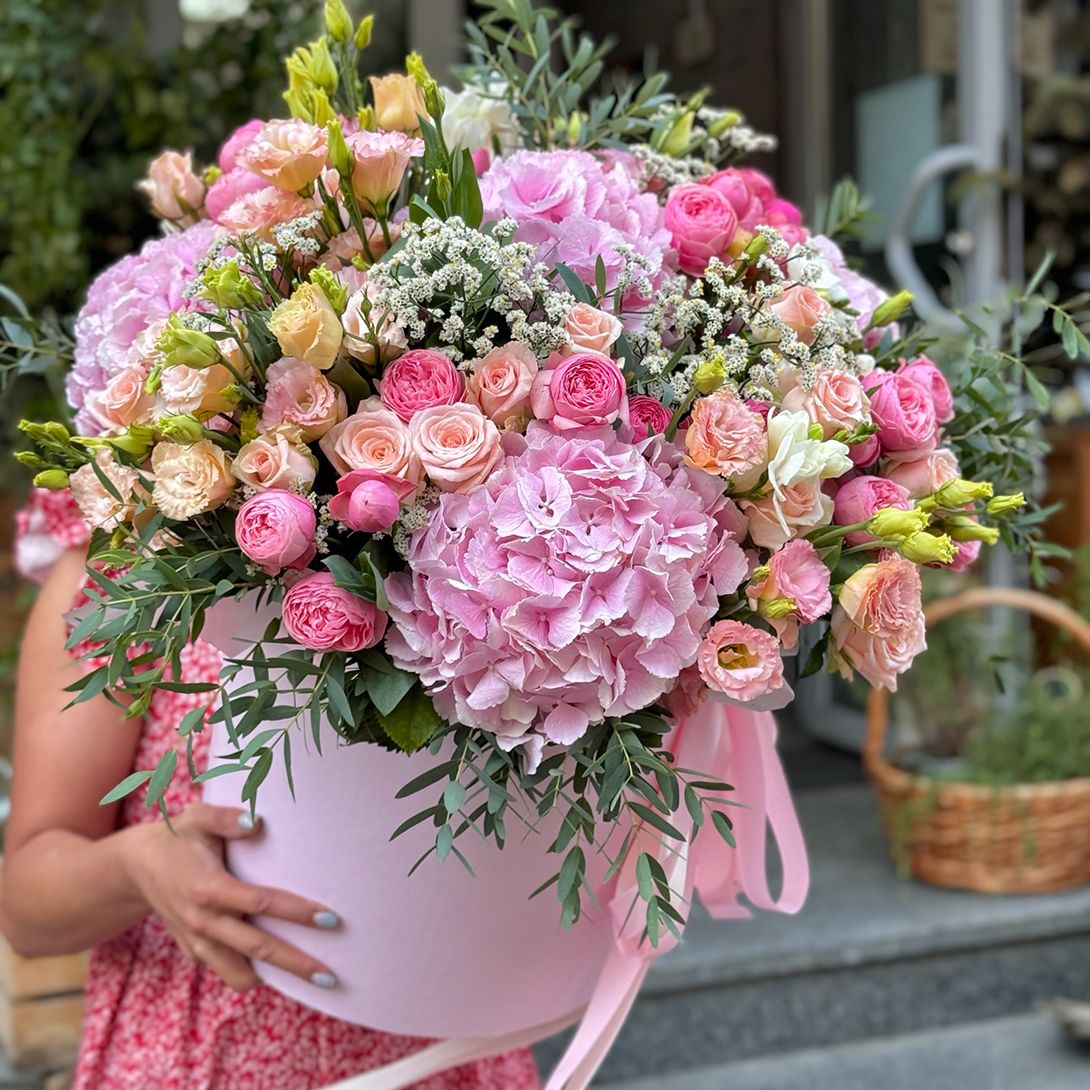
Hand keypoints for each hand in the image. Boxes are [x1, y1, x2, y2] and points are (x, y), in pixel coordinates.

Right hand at [122, 802, 339, 991]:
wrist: (136, 866)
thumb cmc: (177, 836)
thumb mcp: (198, 818)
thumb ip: (227, 819)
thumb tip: (256, 823)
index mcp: (208, 888)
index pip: (260, 904)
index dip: (296, 912)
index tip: (330, 919)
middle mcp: (203, 922)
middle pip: (257, 950)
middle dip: (296, 964)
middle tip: (330, 975)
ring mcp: (197, 942)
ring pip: (239, 975)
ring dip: (274, 979)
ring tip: (311, 976)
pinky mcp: (194, 952)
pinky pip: (227, 970)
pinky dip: (251, 973)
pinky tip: (280, 966)